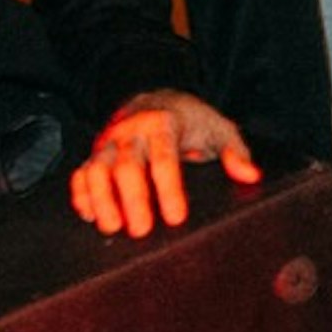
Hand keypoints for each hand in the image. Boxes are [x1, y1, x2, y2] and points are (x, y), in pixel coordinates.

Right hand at [71, 89, 258, 237]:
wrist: (156, 99)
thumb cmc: (191, 120)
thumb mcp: (219, 128)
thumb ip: (234, 151)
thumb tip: (250, 175)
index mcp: (163, 124)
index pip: (164, 159)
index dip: (169, 190)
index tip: (176, 218)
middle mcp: (131, 131)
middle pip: (126, 166)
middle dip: (133, 200)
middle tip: (141, 231)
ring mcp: (109, 142)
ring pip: (96, 169)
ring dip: (101, 200)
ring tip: (112, 228)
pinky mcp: (95, 153)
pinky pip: (81, 172)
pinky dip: (81, 194)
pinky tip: (89, 215)